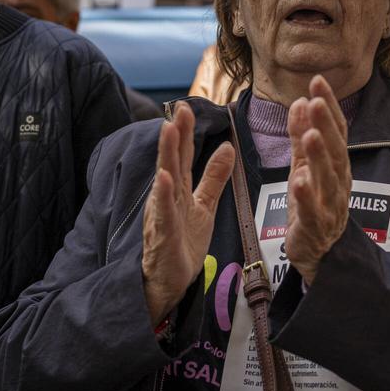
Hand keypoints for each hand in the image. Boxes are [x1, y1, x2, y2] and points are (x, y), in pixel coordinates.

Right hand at [141, 101, 235, 326]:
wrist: (169, 283)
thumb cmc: (182, 244)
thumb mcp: (204, 206)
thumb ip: (213, 178)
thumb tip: (227, 147)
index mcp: (178, 190)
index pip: (182, 156)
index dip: (185, 132)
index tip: (187, 107)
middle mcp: (167, 198)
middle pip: (172, 161)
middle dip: (175, 135)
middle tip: (179, 109)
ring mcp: (162, 216)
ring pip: (164, 181)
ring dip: (166, 156)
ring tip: (168, 131)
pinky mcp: (162, 236)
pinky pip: (163, 214)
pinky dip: (162, 196)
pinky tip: (163, 178)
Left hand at [285, 76, 351, 283]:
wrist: (320, 253)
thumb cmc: (313, 205)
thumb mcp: (304, 166)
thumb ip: (300, 137)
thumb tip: (299, 101)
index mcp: (336, 165)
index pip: (336, 130)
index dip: (328, 106)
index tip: (318, 81)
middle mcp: (338, 182)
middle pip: (335, 150)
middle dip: (325, 125)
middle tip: (316, 101)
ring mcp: (330, 205)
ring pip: (327, 178)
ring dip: (319, 155)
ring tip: (310, 134)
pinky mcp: (316, 227)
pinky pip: (313, 211)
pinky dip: (307, 196)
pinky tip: (298, 181)